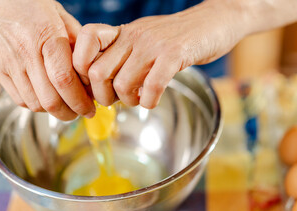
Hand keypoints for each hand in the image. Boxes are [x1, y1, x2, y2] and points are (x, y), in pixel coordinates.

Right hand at [0, 0, 94, 119]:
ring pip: (35, 103)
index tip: (90, 107)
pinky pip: (19, 99)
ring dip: (55, 111)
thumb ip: (76, 40)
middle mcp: (25, 53)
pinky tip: (47, 98)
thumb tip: (92, 66)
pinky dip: (36, 105)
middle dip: (70, 112)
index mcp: (46, 35)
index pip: (65, 80)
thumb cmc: (26, 3)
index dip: (80, 100)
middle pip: (50, 99)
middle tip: (81, 112)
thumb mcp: (58, 14)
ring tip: (66, 107)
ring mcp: (9, 64)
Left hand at [73, 0, 247, 108]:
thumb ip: (122, 57)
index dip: (82, 71)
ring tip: (140, 98)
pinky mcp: (175, 54)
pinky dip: (150, 101)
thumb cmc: (176, 38)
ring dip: (129, 101)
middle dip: (104, 96)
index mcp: (122, 33)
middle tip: (118, 100)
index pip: (84, 43)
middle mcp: (133, 36)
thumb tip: (101, 87)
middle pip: (97, 73)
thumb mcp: (142, 41)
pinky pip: (152, 85)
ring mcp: (153, 44)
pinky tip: (153, 100)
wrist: (213, 23)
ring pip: (122, 84)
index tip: (96, 86)